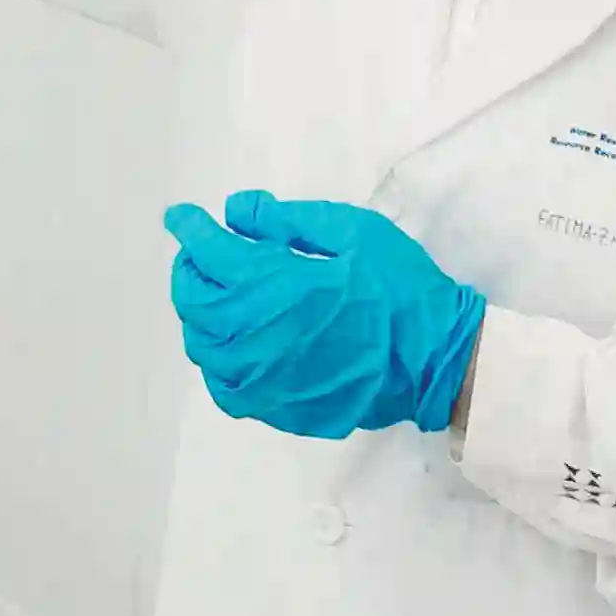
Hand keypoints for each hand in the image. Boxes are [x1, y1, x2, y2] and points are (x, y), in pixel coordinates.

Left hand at [163, 188, 489, 445]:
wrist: (433, 361)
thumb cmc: (399, 289)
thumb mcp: (355, 233)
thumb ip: (289, 220)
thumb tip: (235, 211)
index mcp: (273, 284)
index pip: (209, 251)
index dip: (190, 228)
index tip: (182, 216)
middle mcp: (253, 333)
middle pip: (194, 298)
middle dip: (190, 268)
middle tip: (202, 254)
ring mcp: (259, 376)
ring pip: (202, 344)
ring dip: (200, 314)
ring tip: (218, 296)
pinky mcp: (273, 405)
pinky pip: (222, 385)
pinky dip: (215, 360)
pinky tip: (232, 344)